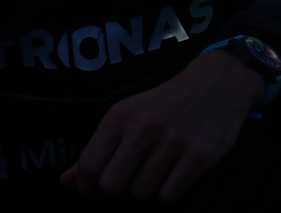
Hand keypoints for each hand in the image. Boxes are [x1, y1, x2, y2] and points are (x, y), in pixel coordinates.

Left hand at [60, 49, 261, 201]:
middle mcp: (144, 127)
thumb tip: (65, 180)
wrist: (216, 85)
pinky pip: (170, 194)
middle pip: (112, 185)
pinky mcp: (199, 157)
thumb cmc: (163, 105)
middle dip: (115, 192)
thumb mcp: (126, 115)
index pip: (89, 165)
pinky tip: (173, 173)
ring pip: (142, 193)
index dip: (85, 187)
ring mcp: (174, 142)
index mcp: (120, 115)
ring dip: (145, 190)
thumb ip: (96, 148)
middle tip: (125, 183)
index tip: (91, 191)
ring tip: (153, 171)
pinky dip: (168, 191)